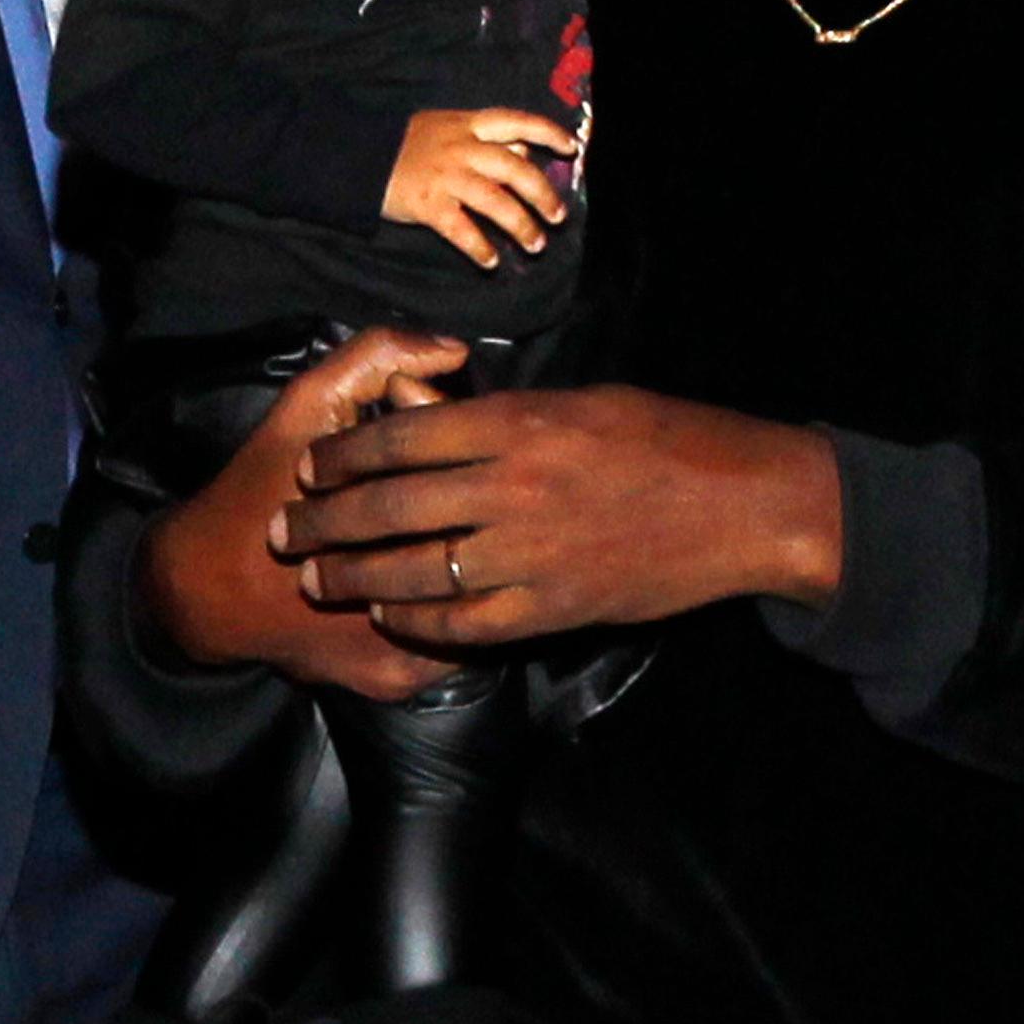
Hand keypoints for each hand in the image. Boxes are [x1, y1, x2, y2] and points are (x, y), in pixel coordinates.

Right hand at [137, 331, 471, 695]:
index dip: (492, 472)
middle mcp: (398, 590)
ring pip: (479, 616)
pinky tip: (462, 598)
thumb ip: (372, 361)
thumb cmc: (259, 489)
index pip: (477, 493)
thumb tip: (452, 350)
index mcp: (383, 517)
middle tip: (501, 512)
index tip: (487, 465)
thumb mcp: (306, 406)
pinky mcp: (393, 679)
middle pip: (485, 560)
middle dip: (500, 534)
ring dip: (493, 585)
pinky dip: (465, 624)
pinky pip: (455, 654)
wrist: (206, 589)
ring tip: (494, 553)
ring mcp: (398, 645)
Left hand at [271, 381, 843, 646]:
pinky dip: (419, 623)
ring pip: (416, 569)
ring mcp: (531, 552)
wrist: (739, 505)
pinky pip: (466, 623)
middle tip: (284, 532)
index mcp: (518, 422)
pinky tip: (391, 618)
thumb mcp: (585, 400)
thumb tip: (450, 419)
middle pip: (390, 504)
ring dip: (356, 577)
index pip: (402, 435)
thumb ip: (512, 415)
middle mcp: (512, 486)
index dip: (345, 453)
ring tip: (318, 580)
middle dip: (326, 520)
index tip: (311, 465)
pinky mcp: (553, 607)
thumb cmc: (669, 439)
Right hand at [382, 109, 579, 270]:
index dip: (546, 132)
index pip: (516, 121)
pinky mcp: (428, 205)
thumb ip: (486, 139)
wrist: (358, 157)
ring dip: (521, 226)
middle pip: (514, 168)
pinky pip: (462, 230)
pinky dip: (480, 248)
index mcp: (469, 125)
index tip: (570, 148)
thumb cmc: (408, 145)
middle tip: (558, 218)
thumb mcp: (448, 128)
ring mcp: (445, 176)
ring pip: (495, 201)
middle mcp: (462, 148)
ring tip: (535, 245)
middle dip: (542, 194)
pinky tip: (491, 262)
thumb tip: (525, 150)